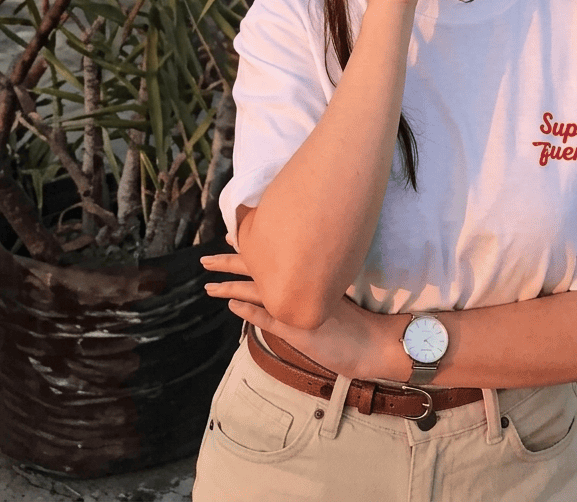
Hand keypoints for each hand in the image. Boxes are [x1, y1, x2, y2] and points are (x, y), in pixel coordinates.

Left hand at [200, 246, 385, 379]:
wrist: (371, 343)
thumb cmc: (353, 322)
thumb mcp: (329, 295)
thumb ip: (309, 284)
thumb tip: (288, 271)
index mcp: (307, 276)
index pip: (273, 255)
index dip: (250, 245)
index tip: (232, 233)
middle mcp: (300, 285)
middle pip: (259, 267)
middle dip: (230, 261)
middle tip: (206, 258)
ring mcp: (296, 307)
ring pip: (257, 291)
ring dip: (230, 286)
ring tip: (208, 285)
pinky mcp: (297, 328)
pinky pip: (268, 317)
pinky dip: (248, 310)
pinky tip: (232, 305)